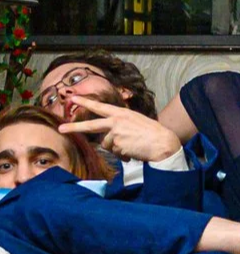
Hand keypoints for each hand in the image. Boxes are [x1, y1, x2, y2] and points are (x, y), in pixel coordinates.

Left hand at [60, 96, 182, 163]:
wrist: (163, 143)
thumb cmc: (154, 133)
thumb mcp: (136, 122)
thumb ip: (121, 125)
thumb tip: (109, 139)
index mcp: (121, 113)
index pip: (100, 107)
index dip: (86, 102)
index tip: (73, 98)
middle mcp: (116, 121)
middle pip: (91, 125)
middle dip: (74, 128)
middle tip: (61, 129)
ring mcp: (116, 133)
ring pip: (107, 145)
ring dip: (118, 149)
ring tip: (132, 147)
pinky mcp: (118, 145)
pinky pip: (116, 153)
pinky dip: (123, 155)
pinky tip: (134, 152)